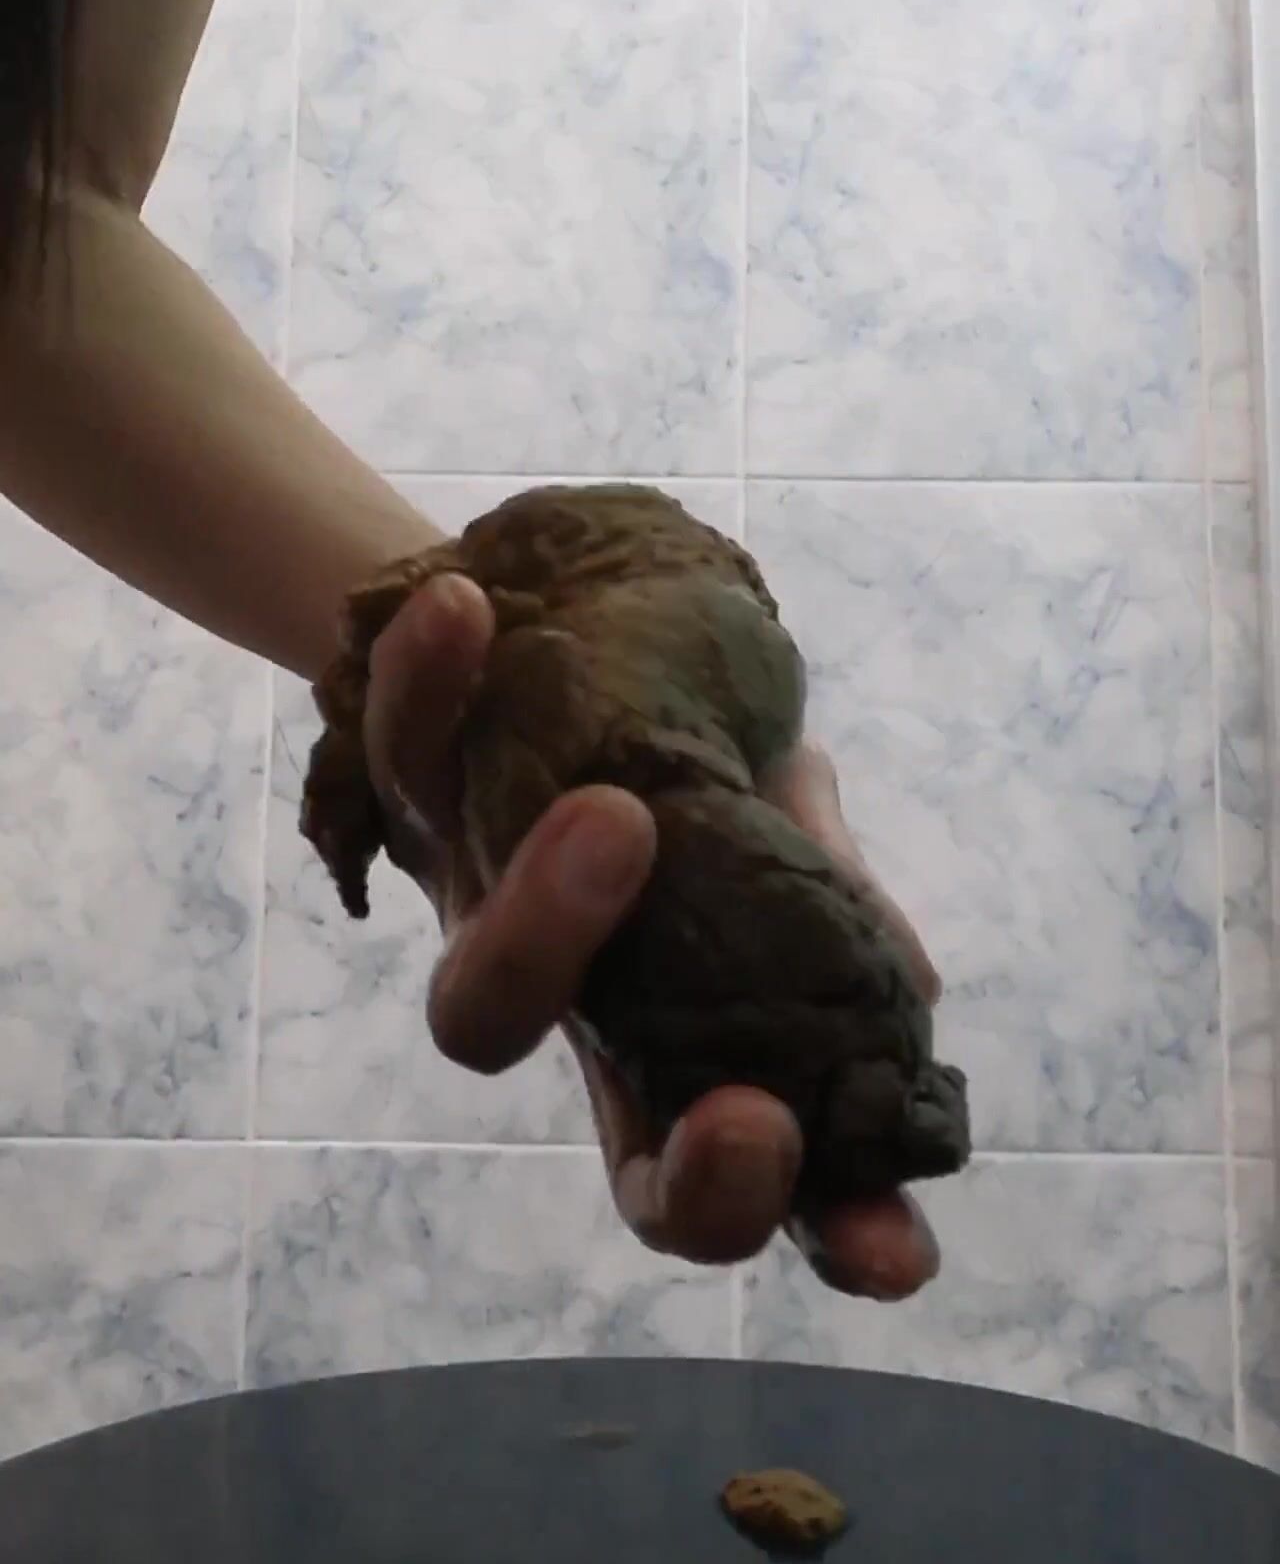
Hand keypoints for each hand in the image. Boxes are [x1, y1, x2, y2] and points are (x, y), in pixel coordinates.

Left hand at [363, 572, 941, 1299]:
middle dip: (692, 1173)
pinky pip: (402, 758)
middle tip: (757, 1109)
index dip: (819, 1227)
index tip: (899, 1257)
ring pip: (481, 1016)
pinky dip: (423, 688)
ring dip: (547, 932)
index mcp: (687, 1028)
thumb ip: (828, 884)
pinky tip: (461, 610)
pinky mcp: (411, 807)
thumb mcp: (788, 802)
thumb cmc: (698, 747)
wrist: (571, 619)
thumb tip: (906, 984)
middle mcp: (586, 1008)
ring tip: (620, 813)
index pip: (736, 1170)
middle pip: (631, 1165)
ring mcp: (490, 922)